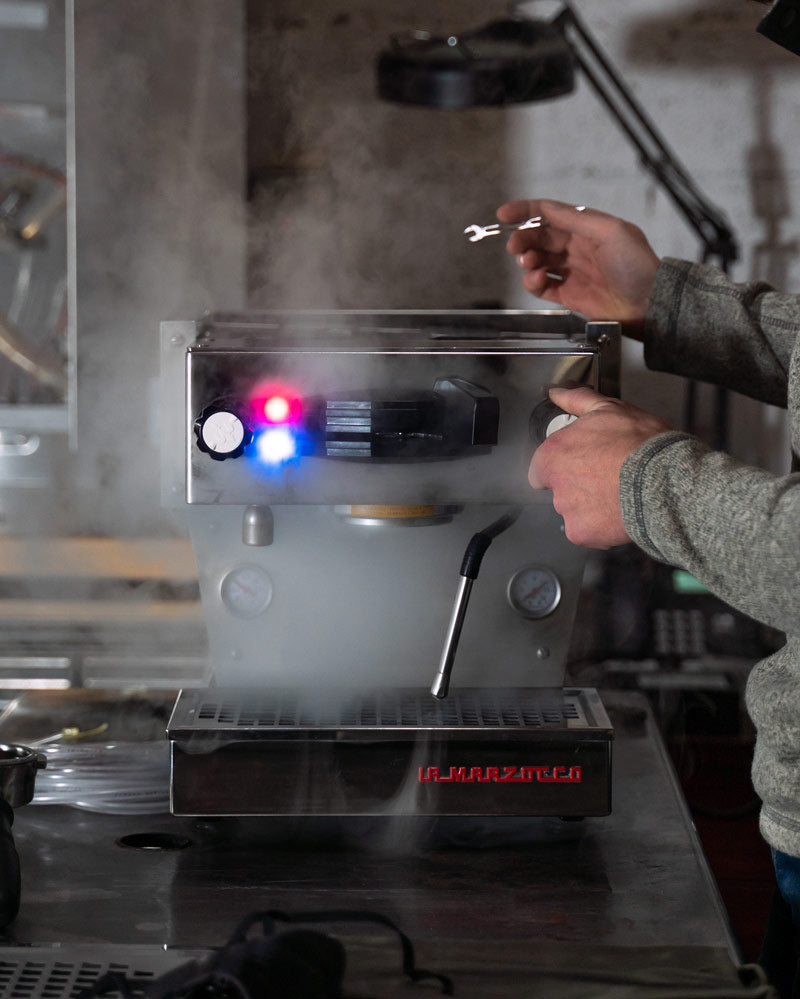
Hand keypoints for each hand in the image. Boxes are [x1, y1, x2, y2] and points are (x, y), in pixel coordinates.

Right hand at [497, 199, 659, 334]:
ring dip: (528, 261)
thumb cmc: (637, 266)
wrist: (648, 305)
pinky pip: (543, 286)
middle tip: (515, 248)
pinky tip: (537, 281)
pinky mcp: (569, 295)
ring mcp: (572, 271)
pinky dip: (534, 283)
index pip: (550, 213)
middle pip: (539, 237)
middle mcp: (577, 247)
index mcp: (587, 228)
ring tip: (530, 265)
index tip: (504, 215)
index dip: (525, 211)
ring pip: (538, 261)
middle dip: (523, 240)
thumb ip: (577, 219)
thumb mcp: (611, 231)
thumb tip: (548, 209)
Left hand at [530, 386, 670, 548]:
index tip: (582, 464)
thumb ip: (576, 401)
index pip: (540, 468)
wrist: (664, 481)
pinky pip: (587, 531)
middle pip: (560, 490)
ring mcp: (567, 512)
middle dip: (579, 486)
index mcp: (553, 454)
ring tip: (619, 495)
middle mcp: (554, 485)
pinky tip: (620, 513)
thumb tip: (555, 391)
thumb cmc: (637, 442)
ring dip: (591, 506)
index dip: (561, 466)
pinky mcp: (582, 534)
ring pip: (574, 512)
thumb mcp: (608, 409)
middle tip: (608, 477)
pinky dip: (601, 526)